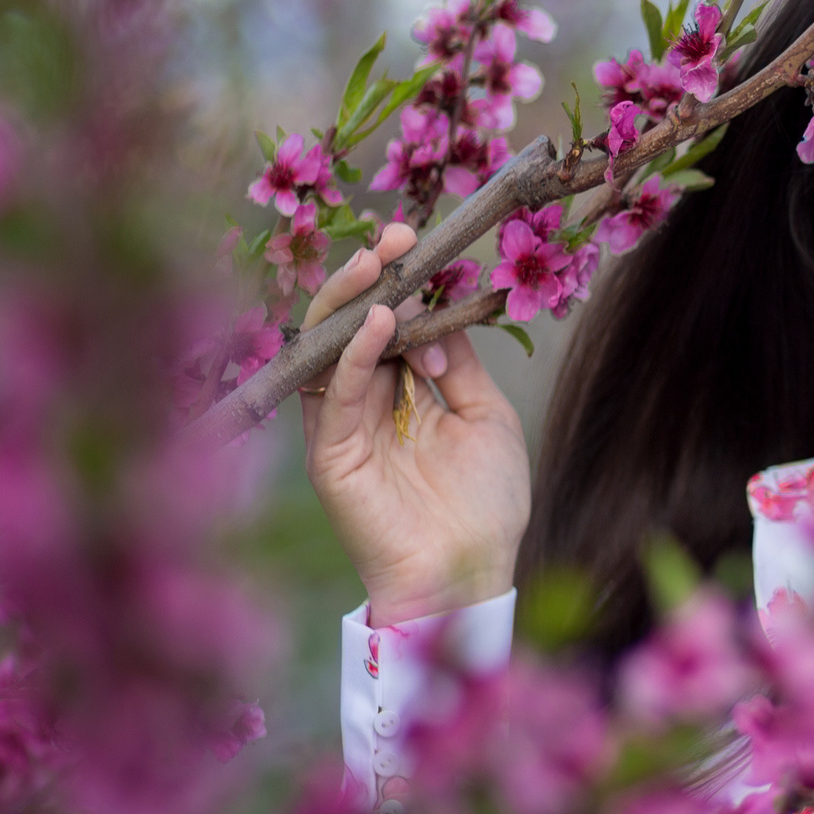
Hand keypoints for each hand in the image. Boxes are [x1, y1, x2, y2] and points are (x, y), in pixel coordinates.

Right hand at [300, 224, 530, 625]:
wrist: (468, 574)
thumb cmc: (483, 506)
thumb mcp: (484, 416)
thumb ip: (456, 362)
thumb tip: (438, 306)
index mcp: (403, 390)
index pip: (389, 320)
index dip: (399, 281)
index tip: (417, 240)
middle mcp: (366, 400)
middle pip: (352, 324)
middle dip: (369, 278)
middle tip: (394, 239)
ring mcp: (343, 425)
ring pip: (329, 348)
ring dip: (351, 303)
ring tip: (377, 265)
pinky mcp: (329, 453)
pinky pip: (333, 392)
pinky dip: (353, 354)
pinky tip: (379, 324)